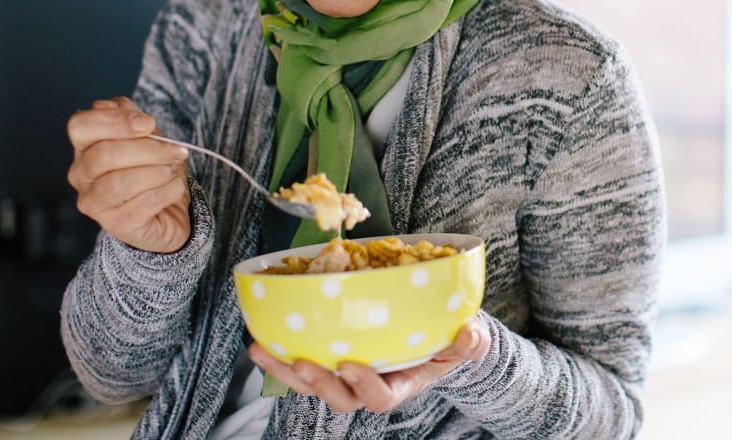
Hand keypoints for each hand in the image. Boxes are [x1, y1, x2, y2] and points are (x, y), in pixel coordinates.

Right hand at [67, 97, 191, 252]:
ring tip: (173, 170)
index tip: (148, 124)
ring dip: (157, 172)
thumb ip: (135, 120)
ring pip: (120, 183)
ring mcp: (94, 203)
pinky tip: (174, 187)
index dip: (114, 121)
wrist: (169, 209)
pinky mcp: (116, 225)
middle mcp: (81, 175)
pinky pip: (142, 205)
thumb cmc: (153, 168)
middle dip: (149, 149)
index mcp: (85, 146)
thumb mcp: (148, 136)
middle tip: (177, 150)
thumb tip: (133, 116)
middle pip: (104, 155)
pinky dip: (167, 192)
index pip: (80, 126)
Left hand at [248, 317, 490, 412]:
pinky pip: (301, 364)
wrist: (436, 338)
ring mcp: (346, 375)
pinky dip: (279, 355)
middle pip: (339, 398)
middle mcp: (368, 385)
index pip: (379, 398)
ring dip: (285, 371)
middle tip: (302, 362)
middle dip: (319, 384)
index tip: (352, 364)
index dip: (364, 386)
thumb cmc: (449, 342)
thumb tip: (469, 333)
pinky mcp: (331, 358)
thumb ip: (471, 341)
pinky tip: (261, 341)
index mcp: (400, 385)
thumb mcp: (467, 341)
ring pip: (312, 384)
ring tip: (262, 351)